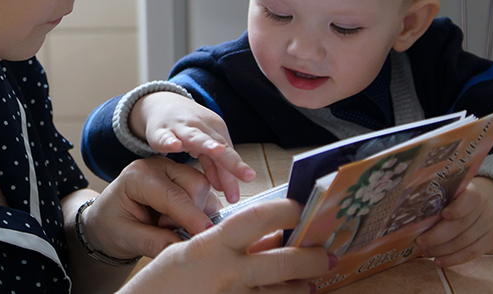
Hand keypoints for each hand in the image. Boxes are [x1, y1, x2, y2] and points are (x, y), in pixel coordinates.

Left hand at [79, 156, 222, 260]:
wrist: (108, 220)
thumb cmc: (111, 226)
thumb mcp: (124, 237)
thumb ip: (152, 242)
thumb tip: (181, 247)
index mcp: (138, 175)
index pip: (173, 195)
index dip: (191, 216)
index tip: (205, 235)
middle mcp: (159, 166)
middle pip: (195, 185)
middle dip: (192, 214)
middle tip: (167, 230)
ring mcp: (174, 170)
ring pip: (204, 189)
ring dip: (196, 213)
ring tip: (168, 225)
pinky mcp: (184, 180)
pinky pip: (205, 195)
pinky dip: (200, 212)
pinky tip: (178, 221)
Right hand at [120, 198, 334, 293]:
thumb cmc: (163, 281)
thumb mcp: (191, 252)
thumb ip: (229, 244)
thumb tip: (268, 238)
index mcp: (213, 247)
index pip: (259, 218)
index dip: (286, 210)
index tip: (301, 208)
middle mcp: (228, 274)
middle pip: (285, 261)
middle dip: (313, 256)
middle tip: (328, 252)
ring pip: (286, 293)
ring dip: (304, 285)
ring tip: (312, 279)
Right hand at [131, 92, 256, 202]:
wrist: (162, 103)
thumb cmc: (188, 129)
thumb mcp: (204, 148)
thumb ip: (215, 168)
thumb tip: (226, 190)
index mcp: (217, 132)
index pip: (229, 157)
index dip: (234, 176)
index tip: (236, 197)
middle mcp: (203, 128)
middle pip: (220, 146)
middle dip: (233, 161)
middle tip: (247, 176)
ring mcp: (182, 127)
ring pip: (196, 136)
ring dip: (207, 143)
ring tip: (217, 151)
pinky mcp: (161, 130)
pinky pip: (165, 136)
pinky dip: (169, 140)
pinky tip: (174, 146)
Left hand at [416, 177, 492, 266]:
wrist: (487, 209)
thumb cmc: (460, 201)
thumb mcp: (453, 194)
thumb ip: (439, 200)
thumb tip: (411, 214)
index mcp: (474, 192)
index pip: (469, 199)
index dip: (457, 208)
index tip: (443, 214)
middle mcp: (485, 208)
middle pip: (461, 225)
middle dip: (438, 236)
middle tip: (420, 242)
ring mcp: (490, 225)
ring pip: (464, 242)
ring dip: (442, 250)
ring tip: (426, 252)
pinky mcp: (491, 241)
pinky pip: (471, 254)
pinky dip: (452, 259)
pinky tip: (438, 261)